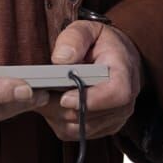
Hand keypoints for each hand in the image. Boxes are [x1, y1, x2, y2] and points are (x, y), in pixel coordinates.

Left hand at [38, 20, 142, 142]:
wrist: (117, 60)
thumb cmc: (101, 44)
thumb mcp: (88, 29)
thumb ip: (74, 38)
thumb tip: (60, 59)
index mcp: (124, 73)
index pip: (116, 94)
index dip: (90, 100)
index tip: (64, 97)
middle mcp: (124, 102)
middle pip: (89, 115)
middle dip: (60, 106)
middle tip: (38, 91)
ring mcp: (114, 118)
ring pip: (78, 127)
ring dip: (56, 114)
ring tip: (44, 94)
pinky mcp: (101, 129)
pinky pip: (74, 133)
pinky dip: (58, 120)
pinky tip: (52, 103)